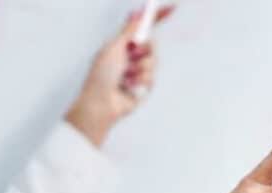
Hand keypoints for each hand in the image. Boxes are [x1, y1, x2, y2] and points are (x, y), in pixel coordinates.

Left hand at [65, 5, 174, 145]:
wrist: (102, 103)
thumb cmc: (100, 77)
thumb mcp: (114, 47)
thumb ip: (129, 30)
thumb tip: (137, 12)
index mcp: (122, 44)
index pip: (142, 27)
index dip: (156, 17)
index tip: (170, 8)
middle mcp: (131, 56)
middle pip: (151, 44)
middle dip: (144, 50)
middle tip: (132, 54)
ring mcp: (138, 71)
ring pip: (153, 61)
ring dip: (140, 68)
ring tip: (126, 77)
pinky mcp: (143, 86)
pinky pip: (151, 78)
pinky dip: (140, 81)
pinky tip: (129, 87)